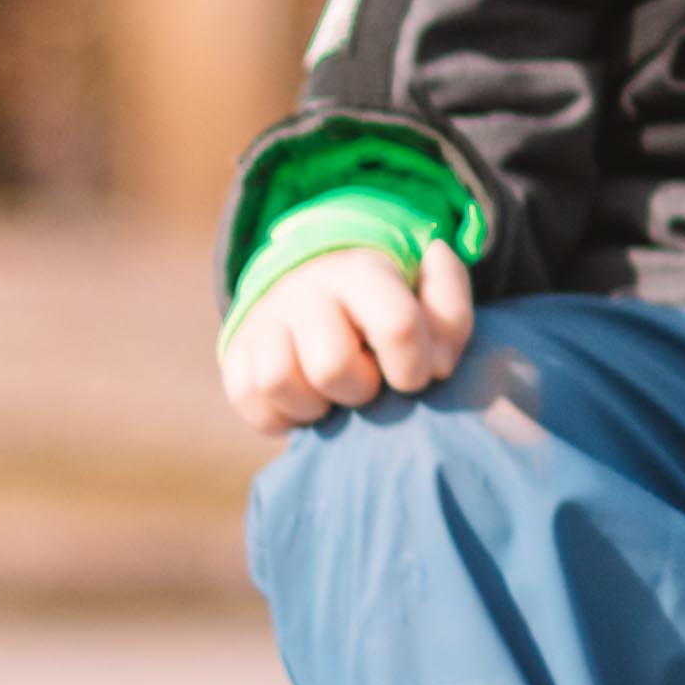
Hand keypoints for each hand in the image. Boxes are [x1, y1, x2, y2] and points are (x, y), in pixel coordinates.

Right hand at [220, 239, 474, 436]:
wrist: (320, 278)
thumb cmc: (388, 298)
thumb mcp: (429, 290)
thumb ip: (450, 314)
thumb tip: (437, 363)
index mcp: (362, 270)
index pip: (395, 324)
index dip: (413, 366)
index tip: (418, 375)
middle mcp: (306, 289)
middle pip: (332, 364)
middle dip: (361, 388)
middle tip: (370, 381)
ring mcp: (265, 319)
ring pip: (279, 380)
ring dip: (316, 403)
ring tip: (335, 394)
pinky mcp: (235, 352)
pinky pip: (247, 398)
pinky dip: (280, 414)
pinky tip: (307, 400)